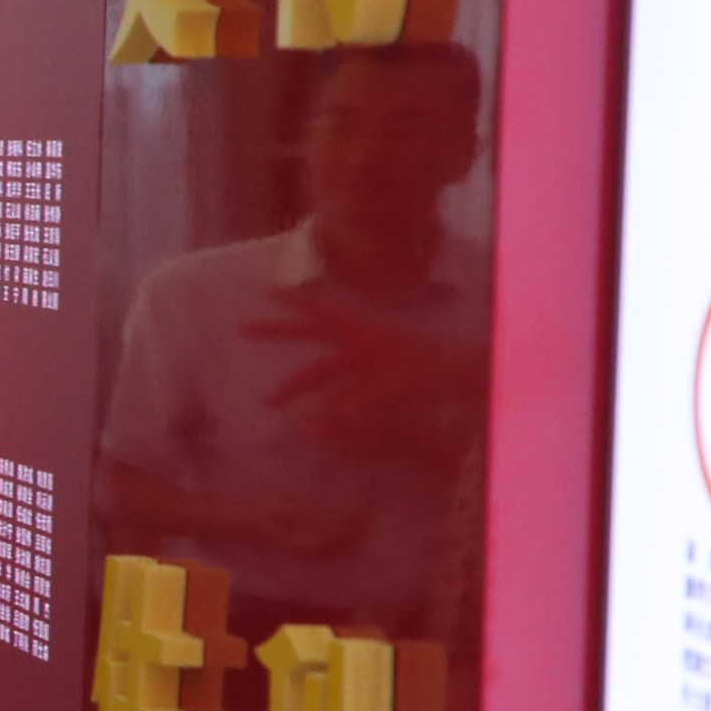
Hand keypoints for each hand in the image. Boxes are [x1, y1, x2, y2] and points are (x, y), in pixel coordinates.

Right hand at [250, 293, 482, 464]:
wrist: (468, 375)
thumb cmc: (433, 375)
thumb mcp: (393, 391)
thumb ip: (354, 405)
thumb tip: (316, 419)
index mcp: (360, 336)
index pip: (319, 313)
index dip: (292, 302)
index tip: (266, 291)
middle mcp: (358, 343)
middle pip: (309, 334)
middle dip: (276, 332)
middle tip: (242, 329)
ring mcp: (367, 359)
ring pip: (322, 369)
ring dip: (297, 385)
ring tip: (269, 401)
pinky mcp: (377, 377)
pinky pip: (341, 387)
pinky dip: (324, 401)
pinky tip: (311, 418)